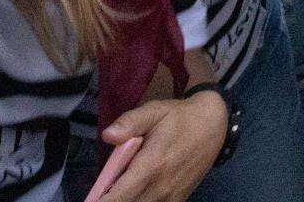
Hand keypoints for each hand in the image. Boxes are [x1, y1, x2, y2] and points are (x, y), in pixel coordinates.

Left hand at [96, 89, 227, 201]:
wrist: (213, 126)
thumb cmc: (179, 118)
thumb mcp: (154, 111)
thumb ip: (130, 122)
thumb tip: (107, 135)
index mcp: (151, 166)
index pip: (118, 197)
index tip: (90, 199)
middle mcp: (160, 189)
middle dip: (111, 201)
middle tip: (99, 193)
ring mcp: (170, 198)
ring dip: (125, 201)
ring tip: (117, 190)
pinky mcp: (177, 201)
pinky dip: (139, 201)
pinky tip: (134, 192)